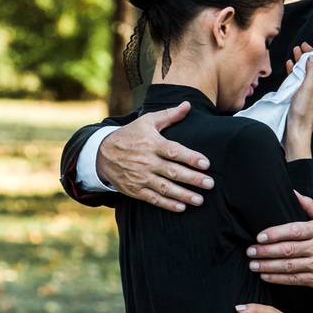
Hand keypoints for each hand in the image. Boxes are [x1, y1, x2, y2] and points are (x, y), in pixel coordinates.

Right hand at [95, 102, 214, 211]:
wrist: (102, 153)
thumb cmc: (130, 135)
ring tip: (200, 200)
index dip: (190, 158)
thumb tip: (187, 104)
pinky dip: (167, 204)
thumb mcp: (147, 121)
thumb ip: (169, 115)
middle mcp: (147, 161)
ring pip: (165, 188)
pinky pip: (153, 199)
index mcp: (152, 144)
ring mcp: (141, 177)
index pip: (174, 151)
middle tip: (210, 184)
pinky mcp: (135, 190)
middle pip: (173, 171)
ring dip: (183, 195)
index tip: (206, 164)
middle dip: (193, 179)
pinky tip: (181, 207)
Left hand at [248, 195, 312, 291]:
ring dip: (268, 266)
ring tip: (253, 264)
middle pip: (288, 250)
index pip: (294, 231)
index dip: (275, 234)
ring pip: (288, 266)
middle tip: (250, 251)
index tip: (259, 237)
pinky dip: (277, 279)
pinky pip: (294, 280)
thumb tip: (291, 192)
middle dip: (266, 251)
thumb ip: (309, 205)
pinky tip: (265, 276)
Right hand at [283, 40, 312, 160]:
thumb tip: (312, 58)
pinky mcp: (307, 95)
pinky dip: (298, 70)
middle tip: (304, 46)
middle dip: (312, 54)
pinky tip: (292, 65)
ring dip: (303, 61)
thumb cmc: (303, 115)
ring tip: (296, 52)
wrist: (296, 131)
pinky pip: (304, 79)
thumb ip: (311, 71)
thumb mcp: (307, 88)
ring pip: (312, 71)